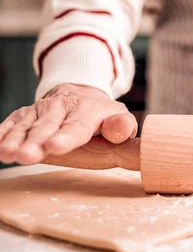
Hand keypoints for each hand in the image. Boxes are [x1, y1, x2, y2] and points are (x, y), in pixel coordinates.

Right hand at [0, 83, 137, 164]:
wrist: (81, 95)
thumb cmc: (103, 116)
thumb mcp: (119, 118)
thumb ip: (122, 126)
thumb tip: (120, 131)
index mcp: (87, 110)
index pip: (76, 126)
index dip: (65, 137)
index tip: (54, 147)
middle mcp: (60, 107)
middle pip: (47, 127)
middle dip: (36, 141)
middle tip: (27, 156)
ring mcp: (40, 110)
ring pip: (26, 126)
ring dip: (15, 139)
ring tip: (8, 153)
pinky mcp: (24, 115)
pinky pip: (11, 122)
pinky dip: (2, 132)